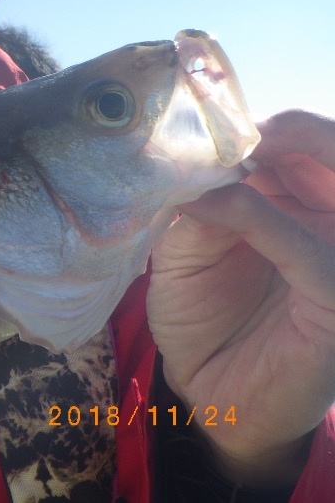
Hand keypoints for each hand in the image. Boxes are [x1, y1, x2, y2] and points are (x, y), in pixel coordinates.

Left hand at [149, 110, 334, 486]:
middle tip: (234, 123)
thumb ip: (199, 209)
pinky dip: (264, 222)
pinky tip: (218, 206)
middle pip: (331, 155)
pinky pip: (313, 253)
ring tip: (232, 151)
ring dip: (287, 160)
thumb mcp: (185, 251)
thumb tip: (199, 167)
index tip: (208, 113)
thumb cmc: (201, 316)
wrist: (209, 394)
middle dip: (290, 130)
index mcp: (295, 205)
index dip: (260, 125)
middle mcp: (326, 225)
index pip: (298, 146)